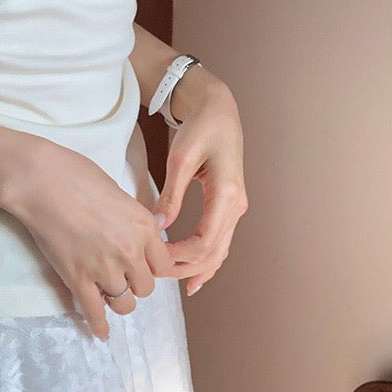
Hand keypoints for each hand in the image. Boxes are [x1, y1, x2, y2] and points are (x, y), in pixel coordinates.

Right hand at [1, 138, 175, 339]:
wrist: (42, 181)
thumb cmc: (78, 175)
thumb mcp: (120, 192)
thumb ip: (138, 218)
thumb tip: (157, 226)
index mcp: (144, 227)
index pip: (164, 265)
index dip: (153, 267)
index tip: (144, 266)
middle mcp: (130, 251)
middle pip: (146, 287)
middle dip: (135, 283)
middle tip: (122, 275)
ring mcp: (104, 268)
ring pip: (125, 304)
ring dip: (118, 300)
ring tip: (109, 294)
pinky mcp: (78, 279)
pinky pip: (94, 312)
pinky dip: (99, 325)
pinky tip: (101, 333)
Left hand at [153, 71, 247, 295]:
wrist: (219, 110)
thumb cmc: (200, 128)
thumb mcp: (181, 158)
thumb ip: (171, 194)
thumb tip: (158, 227)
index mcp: (227, 194)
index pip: (205, 241)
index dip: (179, 257)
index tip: (154, 258)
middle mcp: (237, 205)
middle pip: (214, 252)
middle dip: (186, 268)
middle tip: (157, 275)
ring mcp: (236, 207)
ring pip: (220, 250)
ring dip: (197, 267)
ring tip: (174, 281)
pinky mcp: (229, 205)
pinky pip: (221, 240)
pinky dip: (208, 259)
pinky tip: (194, 274)